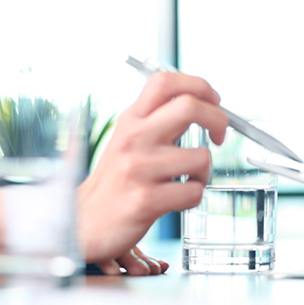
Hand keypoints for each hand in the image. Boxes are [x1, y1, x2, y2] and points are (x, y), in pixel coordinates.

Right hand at [76, 72, 227, 274]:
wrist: (84, 222)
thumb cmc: (114, 182)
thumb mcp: (128, 140)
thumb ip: (156, 121)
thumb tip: (199, 106)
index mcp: (131, 120)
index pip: (166, 82)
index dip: (199, 86)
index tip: (213, 101)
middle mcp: (134, 138)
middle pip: (189, 107)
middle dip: (218, 119)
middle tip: (219, 135)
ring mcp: (139, 168)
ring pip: (201, 157)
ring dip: (205, 172)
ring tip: (189, 179)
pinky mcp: (145, 200)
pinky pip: (193, 192)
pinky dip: (193, 197)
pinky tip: (178, 198)